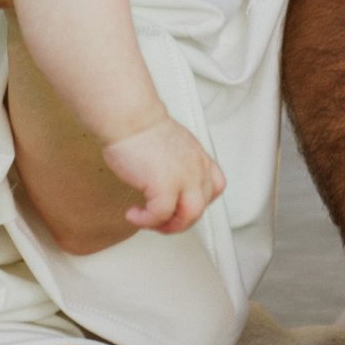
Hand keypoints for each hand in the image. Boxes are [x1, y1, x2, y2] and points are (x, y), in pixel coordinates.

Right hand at [100, 117, 224, 233]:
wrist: (130, 117)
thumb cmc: (139, 125)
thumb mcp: (170, 143)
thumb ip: (175, 162)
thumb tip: (164, 179)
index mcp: (198, 157)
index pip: (214, 186)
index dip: (198, 201)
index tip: (180, 205)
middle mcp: (196, 168)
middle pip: (201, 207)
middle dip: (179, 220)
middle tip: (160, 220)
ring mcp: (184, 178)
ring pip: (189, 216)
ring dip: (169, 226)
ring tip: (149, 221)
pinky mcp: (165, 187)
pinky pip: (160, 216)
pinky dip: (146, 221)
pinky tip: (133, 214)